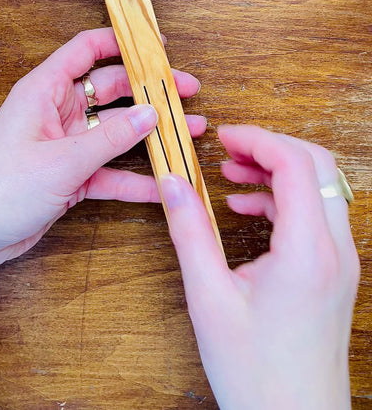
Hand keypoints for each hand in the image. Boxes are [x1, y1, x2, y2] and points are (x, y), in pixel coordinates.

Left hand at [0, 28, 203, 289]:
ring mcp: (66, 145)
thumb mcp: (62, 160)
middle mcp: (58, 112)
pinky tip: (165, 183)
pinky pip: (110, 171)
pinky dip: (136, 178)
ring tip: (190, 130)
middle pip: (112, 89)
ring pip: (117, 131)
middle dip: (150, 91)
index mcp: (46, 91)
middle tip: (187, 91)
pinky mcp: (70, 176)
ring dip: (151, 133)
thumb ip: (111, 138)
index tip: (159, 45)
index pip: (87, 49)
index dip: (123, 42)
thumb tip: (152, 113)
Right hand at [160, 125, 359, 409]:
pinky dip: (284, 201)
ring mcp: (341, 261)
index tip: (223, 138)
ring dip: (278, 173)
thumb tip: (173, 183)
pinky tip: (246, 210)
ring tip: (232, 177)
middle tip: (229, 151)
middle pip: (316, 165)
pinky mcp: (335, 273)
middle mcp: (335, 249)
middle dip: (270, 148)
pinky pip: (317, 215)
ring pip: (320, 188)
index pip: (295, 163)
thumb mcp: (210, 299)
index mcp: (307, 251)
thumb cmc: (257, 375)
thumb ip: (190, 232)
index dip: (257, 139)